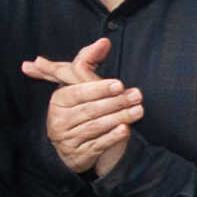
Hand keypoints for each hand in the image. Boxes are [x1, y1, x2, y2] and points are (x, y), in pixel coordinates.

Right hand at [20, 37, 140, 178]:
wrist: (75, 145)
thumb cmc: (81, 108)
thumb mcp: (81, 85)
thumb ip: (89, 60)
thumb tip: (103, 41)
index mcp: (58, 100)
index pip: (78, 92)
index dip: (99, 88)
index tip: (119, 85)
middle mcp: (58, 120)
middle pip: (89, 109)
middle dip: (115, 103)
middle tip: (137, 96)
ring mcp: (67, 139)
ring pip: (95, 127)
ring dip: (119, 118)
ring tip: (138, 111)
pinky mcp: (78, 155)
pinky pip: (97, 145)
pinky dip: (112, 137)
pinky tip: (125, 130)